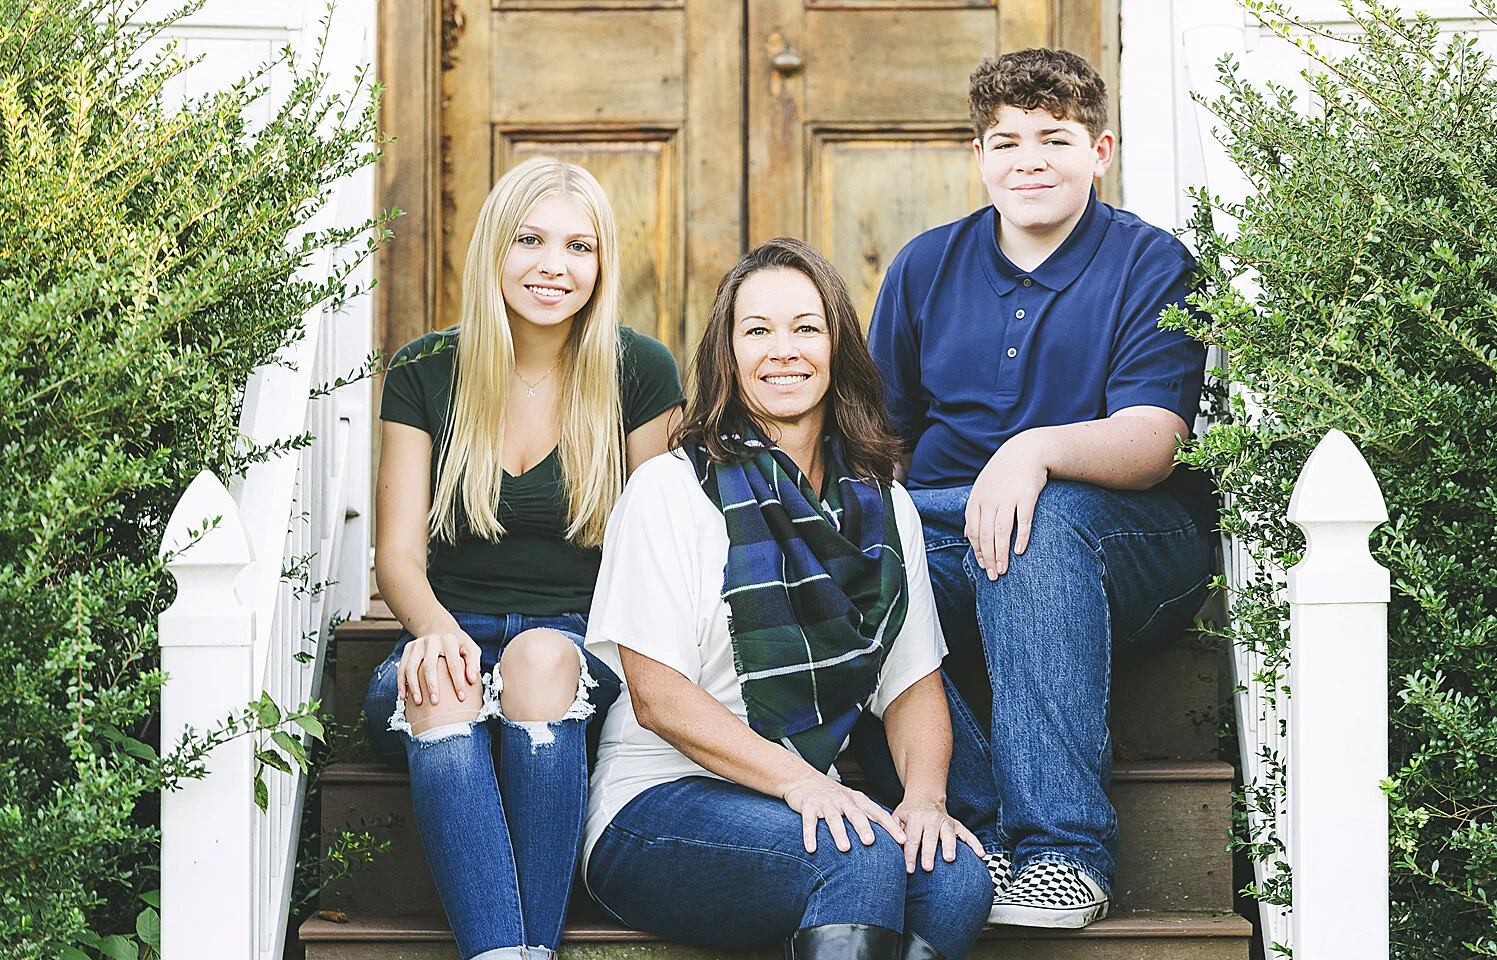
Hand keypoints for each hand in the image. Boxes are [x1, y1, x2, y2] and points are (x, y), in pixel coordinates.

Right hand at [397, 628, 481, 705]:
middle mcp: (432, 641)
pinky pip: (402, 667)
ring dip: (413, 686)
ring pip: (412, 667)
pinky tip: (403, 696)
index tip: (461, 698)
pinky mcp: (408, 649)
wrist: (440, 628)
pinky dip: (401, 683)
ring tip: (418, 702)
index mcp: (450, 640)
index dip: (458, 682)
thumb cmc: (458, 644)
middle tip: (435, 702)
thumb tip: (472, 680)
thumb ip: (473, 663)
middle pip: (430, 665)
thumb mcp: (471, 649)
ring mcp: (418, 644)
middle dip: (432, 685)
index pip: (454, 664)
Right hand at [782, 773, 906, 853]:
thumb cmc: (833, 797)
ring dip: (839, 833)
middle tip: (871, 842)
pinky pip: (809, 822)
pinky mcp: (808, 806)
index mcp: (858, 800)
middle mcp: (843, 800)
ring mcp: (826, 802)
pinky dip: (810, 835)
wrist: (804, 779)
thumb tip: (889, 838)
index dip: (890, 826)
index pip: (878, 813)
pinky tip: (811, 849)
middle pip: (856, 814)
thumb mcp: (852, 802)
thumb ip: (867, 816)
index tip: (902, 840)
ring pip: (834, 818)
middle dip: (864, 828)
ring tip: (844, 848)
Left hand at [893, 796, 984, 872]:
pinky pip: (968, 834)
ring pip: (948, 834)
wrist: (924, 798)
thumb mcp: (897, 818)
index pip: (912, 838)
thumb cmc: (908, 814)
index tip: (909, 870)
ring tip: (949, 859)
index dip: (910, 854)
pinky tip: (981, 855)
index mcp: (915, 817)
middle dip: (928, 853)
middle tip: (927, 868)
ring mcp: (946, 821)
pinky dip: (975, 844)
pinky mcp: (957, 825)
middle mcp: (931, 818)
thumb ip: (895, 832)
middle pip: (930, 837)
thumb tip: (895, 846)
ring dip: (949, 847)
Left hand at [965, 430, 1050, 578]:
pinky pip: (1022, 520)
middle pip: (985, 535)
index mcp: (977, 500)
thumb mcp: (984, 489)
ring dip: (1000, 553)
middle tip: (992, 576)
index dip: (977, 552)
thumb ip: (976, 512)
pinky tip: (1019, 551)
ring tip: (1002, 571)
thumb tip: (968, 536)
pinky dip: (1020, 537)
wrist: (1025, 450)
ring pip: (1000, 531)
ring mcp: (1007, 497)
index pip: (973, 532)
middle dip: (987, 558)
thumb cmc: (1004, 474)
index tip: (983, 567)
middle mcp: (989, 500)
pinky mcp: (1026, 495)